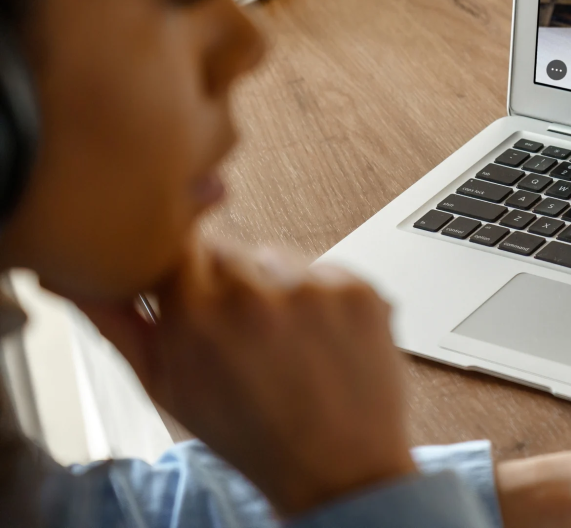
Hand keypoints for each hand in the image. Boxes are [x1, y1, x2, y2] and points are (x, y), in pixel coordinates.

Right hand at [74, 242, 414, 516]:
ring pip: (279, 258)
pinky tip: (321, 341)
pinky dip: (322, 297)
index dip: (185, 267)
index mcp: (198, 312)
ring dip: (276, 286)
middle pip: (230, 248)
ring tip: (284, 342)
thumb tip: (71, 277)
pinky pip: (327, 270)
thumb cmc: (248, 432)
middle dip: (228, 281)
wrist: (338, 468)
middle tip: (241, 333)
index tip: (192, 289)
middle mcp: (256, 290)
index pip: (179, 242)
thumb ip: (117, 322)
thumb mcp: (166, 386)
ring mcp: (315, 287)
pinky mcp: (360, 288)